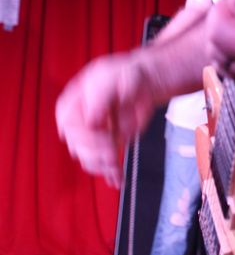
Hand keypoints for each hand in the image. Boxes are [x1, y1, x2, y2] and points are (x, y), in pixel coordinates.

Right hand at [55, 52, 154, 187]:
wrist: (143, 83)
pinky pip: (104, 164)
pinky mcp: (106, 146)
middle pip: (77, 147)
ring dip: (102, 166)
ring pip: (88, 159)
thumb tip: (90, 120)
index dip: (86, 136)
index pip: (69, 126)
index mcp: (71, 103)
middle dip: (95, 154)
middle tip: (113, 155)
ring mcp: (92, 137)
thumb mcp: (111, 78)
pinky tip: (117, 179)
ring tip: (116, 167)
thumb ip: (101, 96)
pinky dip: (110, 174)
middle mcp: (78, 123)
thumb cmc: (125, 75)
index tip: (106, 139)